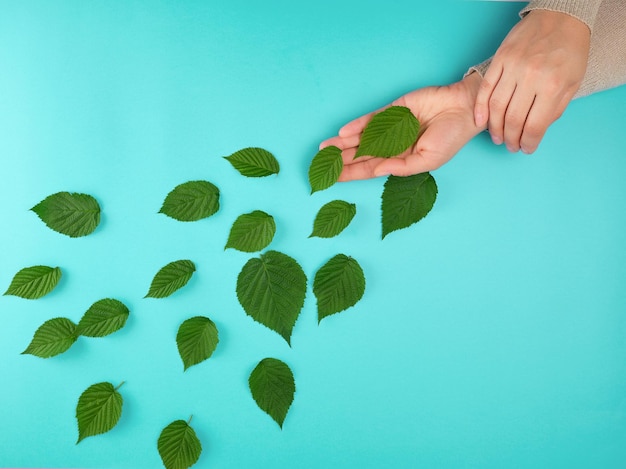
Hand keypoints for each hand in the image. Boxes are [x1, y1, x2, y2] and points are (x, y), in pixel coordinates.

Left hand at [320, 72, 484, 180]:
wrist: (464, 109)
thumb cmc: (450, 138)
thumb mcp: (428, 161)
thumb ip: (402, 167)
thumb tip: (376, 170)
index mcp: (401, 159)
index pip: (370, 169)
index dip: (351, 174)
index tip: (332, 179)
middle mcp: (392, 144)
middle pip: (361, 154)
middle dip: (341, 160)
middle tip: (320, 165)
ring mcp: (391, 126)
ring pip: (362, 137)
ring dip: (343, 144)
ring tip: (323, 150)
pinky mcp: (393, 110)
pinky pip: (372, 119)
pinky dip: (358, 125)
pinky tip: (344, 132)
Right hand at [474, 10, 590, 153]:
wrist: (561, 16)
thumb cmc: (570, 49)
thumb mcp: (573, 82)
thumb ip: (556, 108)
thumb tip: (538, 130)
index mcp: (553, 85)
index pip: (534, 126)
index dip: (528, 143)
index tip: (526, 148)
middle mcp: (531, 77)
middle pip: (514, 120)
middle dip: (511, 139)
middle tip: (510, 146)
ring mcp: (513, 67)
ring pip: (496, 107)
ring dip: (495, 128)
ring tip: (497, 137)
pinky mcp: (500, 59)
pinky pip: (485, 89)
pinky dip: (480, 108)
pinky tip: (480, 122)